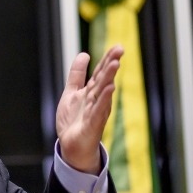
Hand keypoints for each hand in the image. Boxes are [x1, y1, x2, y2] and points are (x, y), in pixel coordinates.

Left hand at [56, 45, 122, 173]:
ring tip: (115, 64)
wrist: (72, 146)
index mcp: (91, 91)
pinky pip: (99, 110)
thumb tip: (84, 54)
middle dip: (111, 65)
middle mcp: (96, 99)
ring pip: (104, 92)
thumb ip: (77, 75)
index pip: (101, 72)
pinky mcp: (93, 124)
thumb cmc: (74, 120)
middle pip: (104, 79)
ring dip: (109, 78)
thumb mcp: (71, 93)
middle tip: (120, 50)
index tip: (118, 46)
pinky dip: (104, 99)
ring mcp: (96, 111)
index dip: (107, 59)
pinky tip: (110, 89)